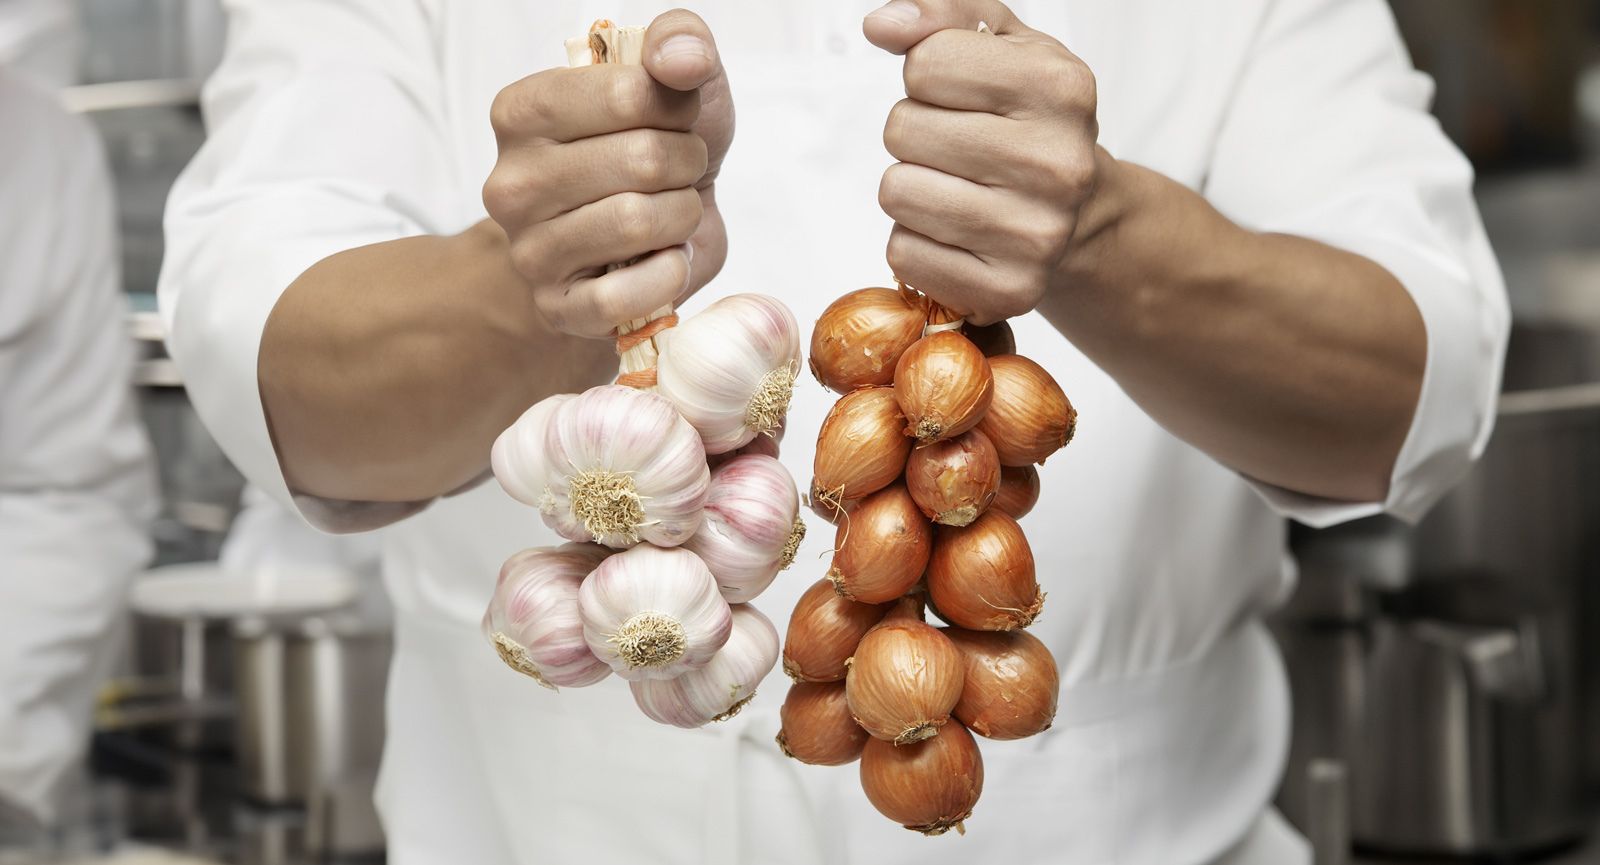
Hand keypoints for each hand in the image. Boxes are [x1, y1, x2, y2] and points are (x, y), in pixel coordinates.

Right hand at [482, 9, 733, 337]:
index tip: (674, 120)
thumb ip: (679, 41)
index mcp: (522, 111)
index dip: (677, 108)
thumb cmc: (654, 152)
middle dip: (685, 164)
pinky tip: (665, 260)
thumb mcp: (673, 83)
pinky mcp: (558, 308)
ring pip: (637, 222)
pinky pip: (627, 294)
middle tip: (678, 173)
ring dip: (681, 217)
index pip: (629, 92)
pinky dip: (669, 275)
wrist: (651, 239)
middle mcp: (510, 182)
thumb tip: (682, 59)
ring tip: (670, 215)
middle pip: (641, 159)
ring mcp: (529, 251)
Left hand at [865, 0, 1101, 323]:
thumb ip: (942, 16)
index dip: (927, 77)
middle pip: (902, 129)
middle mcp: (1057, 163)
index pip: (925, 64)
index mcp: (1061, 88)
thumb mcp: (1005, 50)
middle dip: (915, 133)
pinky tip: (956, 232)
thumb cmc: (1030, 124)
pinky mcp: (1009, 290)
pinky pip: (903, 254)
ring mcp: (1036, 234)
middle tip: (958, 149)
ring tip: (957, 188)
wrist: (1083, 216)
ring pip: (897, 192)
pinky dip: (915, 241)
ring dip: (911, 188)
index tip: (963, 97)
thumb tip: (881, 25)